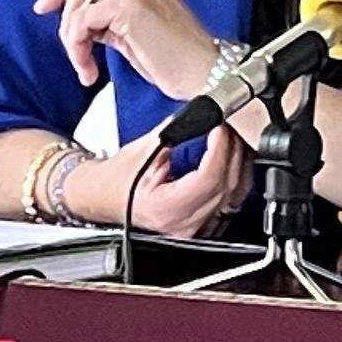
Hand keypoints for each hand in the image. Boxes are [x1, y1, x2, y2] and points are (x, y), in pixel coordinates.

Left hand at [34, 0, 221, 101]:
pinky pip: (81, 22)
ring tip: (86, 67)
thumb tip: (82, 22)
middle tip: (72, 50)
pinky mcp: (127, 6)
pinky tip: (90, 69)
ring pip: (77, 5)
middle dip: (65, 19)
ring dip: (72, 41)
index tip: (44, 6)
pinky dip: (77, 48)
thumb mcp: (137, 32)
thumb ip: (111, 18)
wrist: (204, 74)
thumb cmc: (178, 61)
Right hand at [71, 121, 251, 237]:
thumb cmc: (115, 180)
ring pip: (234, 196)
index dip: (221, 149)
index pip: (209, 178)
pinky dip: (235, 180)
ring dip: (239, 165)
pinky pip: (230, 203)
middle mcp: (183, 224)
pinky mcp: (201, 226)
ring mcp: (194, 229)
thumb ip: (175, 131)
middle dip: (233, 151)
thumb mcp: (143, 150)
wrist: (102, 197)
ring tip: (232, 141)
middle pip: (227, 186)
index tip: (221, 128)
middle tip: (229, 128)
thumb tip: (200, 113)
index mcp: (165, 209)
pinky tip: (232, 162)